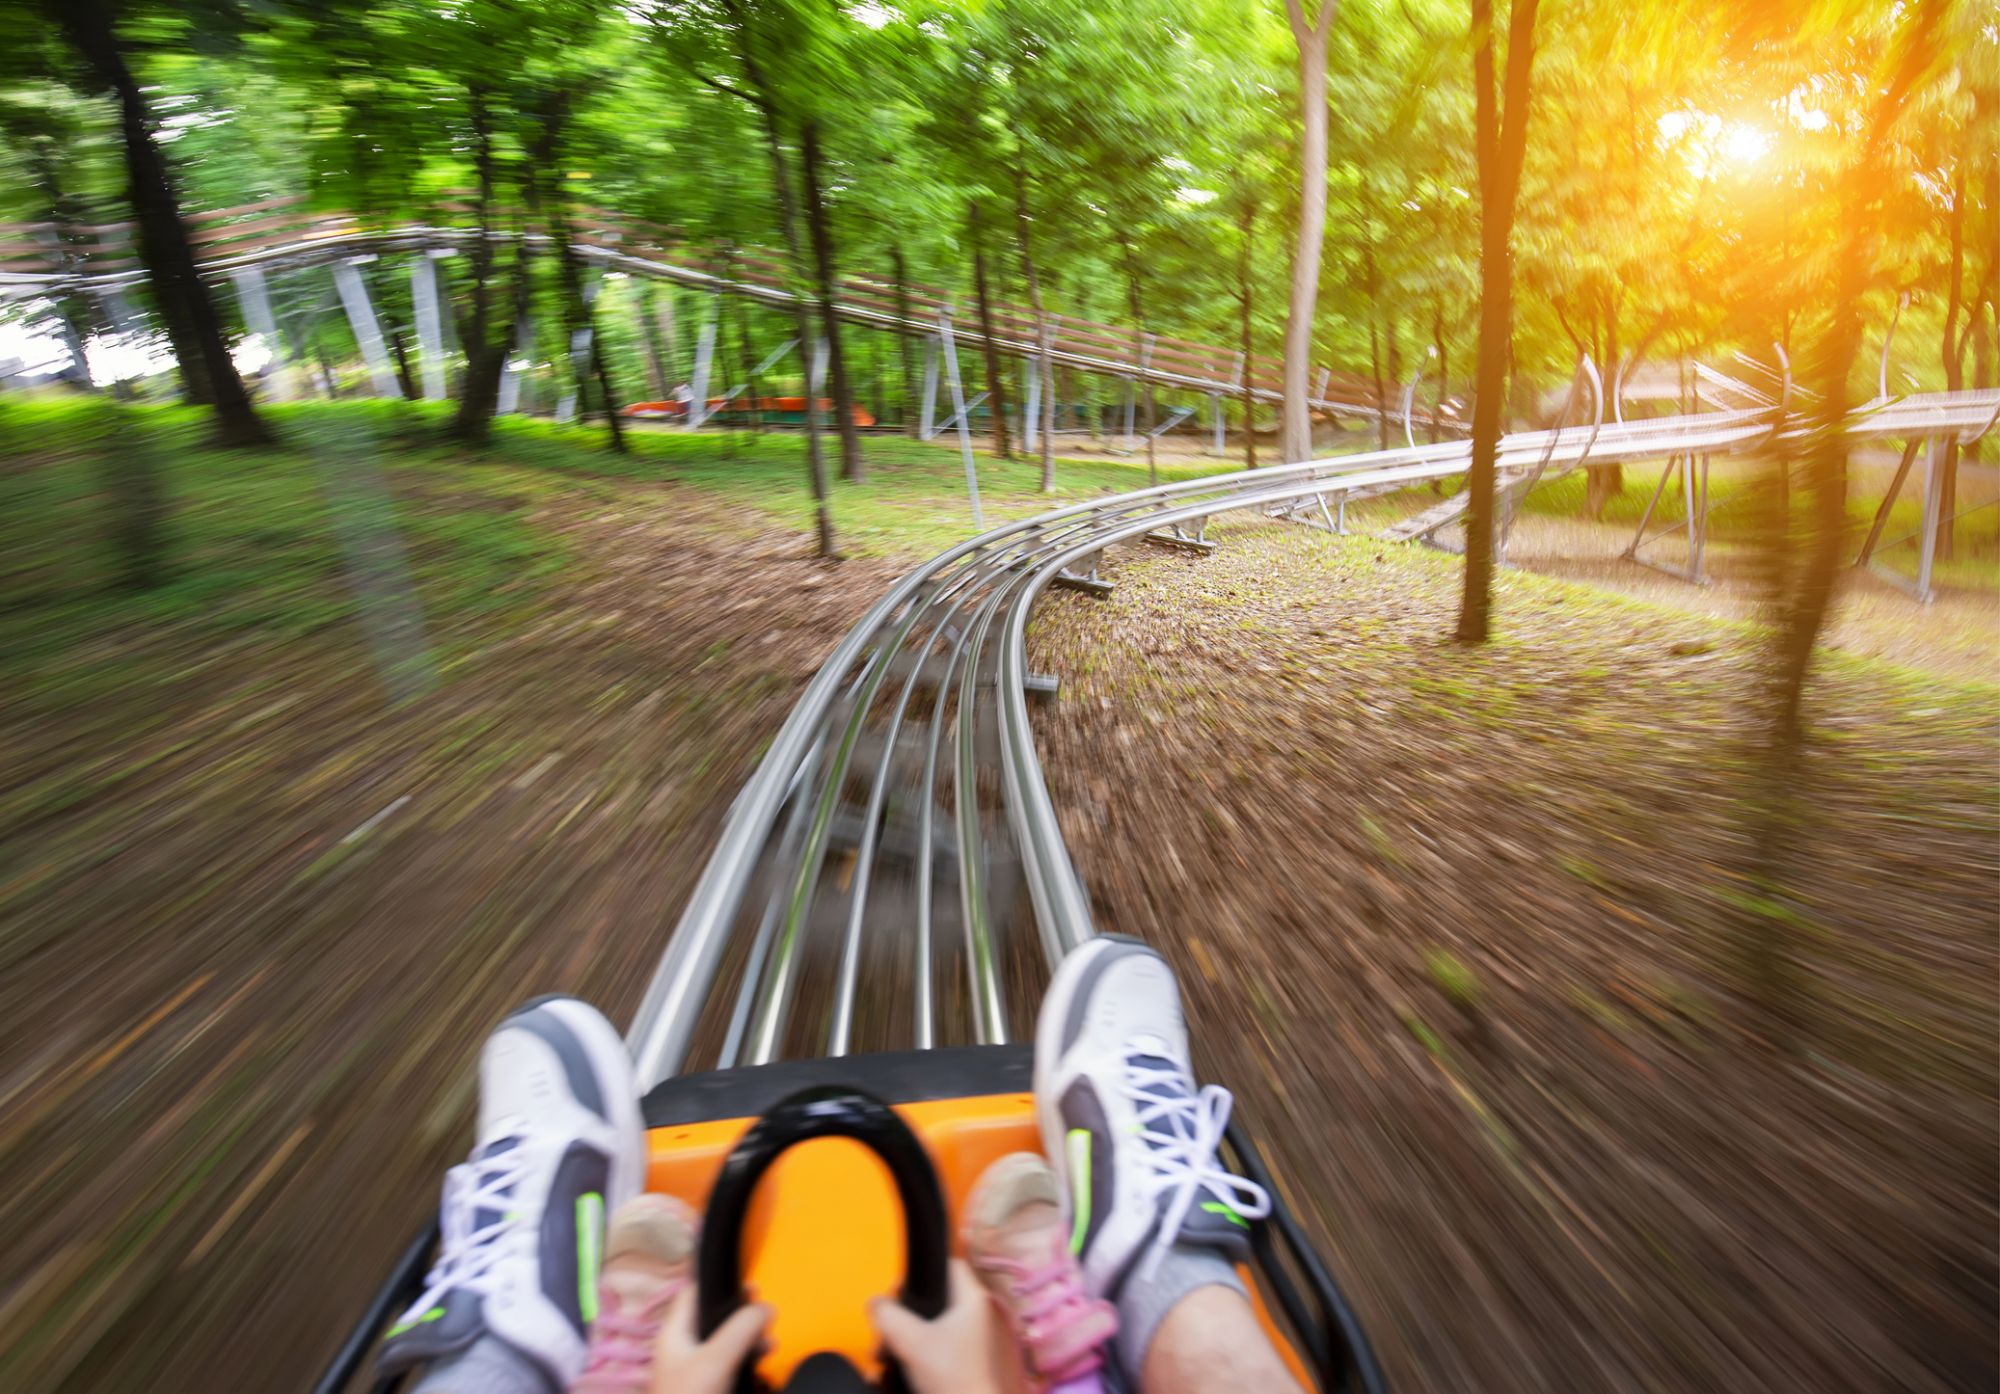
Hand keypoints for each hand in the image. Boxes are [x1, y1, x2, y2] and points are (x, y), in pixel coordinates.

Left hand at [650, 1286, 770, 1393]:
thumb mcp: (716, 1359)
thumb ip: (741, 1329)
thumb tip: (766, 1307)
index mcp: (675, 1333)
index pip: (692, 1294)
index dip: (717, 1283)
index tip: (746, 1282)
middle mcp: (683, 1348)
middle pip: (714, 1316)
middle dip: (742, 1312)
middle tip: (765, 1311)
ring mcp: (695, 1369)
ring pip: (726, 1340)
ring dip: (749, 1336)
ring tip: (770, 1338)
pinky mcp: (709, 1386)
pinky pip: (731, 1362)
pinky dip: (749, 1356)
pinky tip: (764, 1357)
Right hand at [869, 1259, 1011, 1393]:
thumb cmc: (952, 1377)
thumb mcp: (912, 1341)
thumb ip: (888, 1317)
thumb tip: (875, 1303)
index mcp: (971, 1301)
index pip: (949, 1266)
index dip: (922, 1270)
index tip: (899, 1287)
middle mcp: (972, 1317)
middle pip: (929, 1298)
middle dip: (899, 1314)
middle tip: (883, 1328)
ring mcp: (965, 1340)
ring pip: (924, 1325)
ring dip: (899, 1337)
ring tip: (881, 1354)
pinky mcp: (956, 1361)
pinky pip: (927, 1346)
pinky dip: (909, 1353)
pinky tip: (889, 1367)